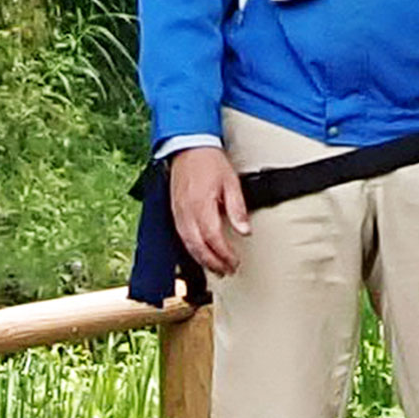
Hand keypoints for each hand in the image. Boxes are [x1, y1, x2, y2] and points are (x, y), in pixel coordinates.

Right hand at [168, 141, 250, 280]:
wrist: (188, 146)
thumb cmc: (209, 162)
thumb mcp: (231, 183)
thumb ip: (237, 209)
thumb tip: (244, 230)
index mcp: (201, 206)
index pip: (213, 238)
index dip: (224, 254)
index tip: (235, 262)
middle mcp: (186, 213)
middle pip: (198, 247)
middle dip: (213, 262)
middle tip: (227, 271)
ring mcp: (177, 213)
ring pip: (187, 245)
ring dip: (202, 259)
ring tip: (216, 267)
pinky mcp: (174, 212)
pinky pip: (181, 236)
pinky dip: (192, 249)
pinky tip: (201, 252)